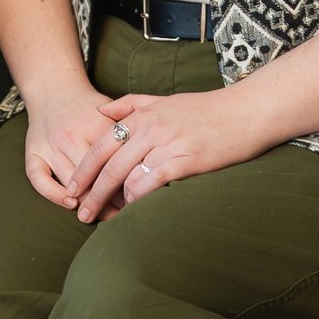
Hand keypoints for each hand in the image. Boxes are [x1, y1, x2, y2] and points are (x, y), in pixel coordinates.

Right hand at [21, 79, 129, 214]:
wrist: (54, 88)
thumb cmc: (88, 105)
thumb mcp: (112, 111)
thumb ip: (129, 132)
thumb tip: (154, 159)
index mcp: (94, 126)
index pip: (115, 162)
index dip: (129, 184)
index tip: (141, 198)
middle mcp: (71, 136)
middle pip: (93, 177)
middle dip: (111, 200)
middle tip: (125, 214)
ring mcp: (50, 145)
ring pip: (70, 182)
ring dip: (88, 202)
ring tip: (104, 216)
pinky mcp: (33, 152)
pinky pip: (39, 180)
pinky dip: (54, 195)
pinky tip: (70, 203)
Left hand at [68, 84, 263, 224]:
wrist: (245, 112)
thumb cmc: (205, 108)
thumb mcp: (163, 100)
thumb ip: (130, 104)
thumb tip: (100, 112)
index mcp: (142, 115)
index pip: (101, 145)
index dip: (83, 170)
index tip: (72, 190)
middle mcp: (151, 129)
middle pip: (109, 165)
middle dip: (92, 193)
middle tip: (81, 214)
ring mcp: (168, 144)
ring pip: (128, 177)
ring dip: (116, 201)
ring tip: (108, 218)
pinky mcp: (186, 160)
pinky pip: (153, 183)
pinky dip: (140, 199)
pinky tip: (136, 210)